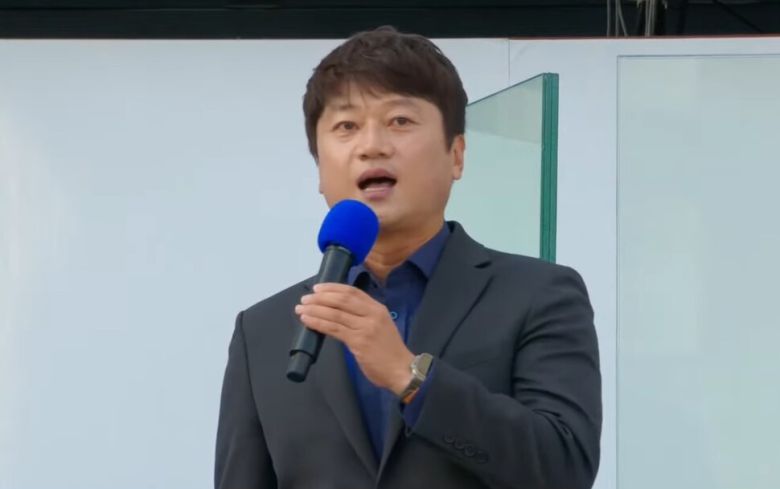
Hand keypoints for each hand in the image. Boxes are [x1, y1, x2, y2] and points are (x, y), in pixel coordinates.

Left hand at [295, 283, 413, 394]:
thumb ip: (364, 318)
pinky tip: (308, 321)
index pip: (353, 292)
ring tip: (301, 309)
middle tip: (305, 298)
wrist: (402, 370)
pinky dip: (318, 323)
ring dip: (315, 310)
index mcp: (378, 308)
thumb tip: (339, 312)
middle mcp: (372, 315)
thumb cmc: (390, 351)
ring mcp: (365, 328)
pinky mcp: (358, 342)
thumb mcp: (381, 326)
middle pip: (342, 299)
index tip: (318, 288)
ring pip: (335, 313)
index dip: (333, 288)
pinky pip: (334, 329)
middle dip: (321, 297)